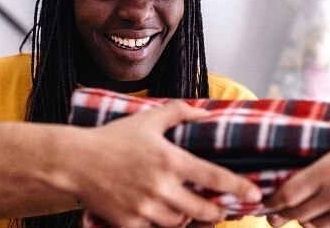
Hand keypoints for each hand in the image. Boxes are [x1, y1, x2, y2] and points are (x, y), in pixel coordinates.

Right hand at [61, 101, 261, 226]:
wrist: (75, 162)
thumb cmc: (111, 138)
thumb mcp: (147, 119)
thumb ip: (179, 112)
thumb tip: (206, 113)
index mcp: (171, 160)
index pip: (216, 178)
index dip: (240, 189)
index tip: (254, 195)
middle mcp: (162, 187)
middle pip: (206, 211)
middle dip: (217, 213)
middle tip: (219, 210)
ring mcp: (146, 208)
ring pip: (181, 223)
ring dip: (187, 218)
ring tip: (186, 209)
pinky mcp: (130, 223)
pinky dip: (161, 225)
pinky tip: (159, 215)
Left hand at [264, 111, 329, 227]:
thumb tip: (329, 122)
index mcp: (329, 171)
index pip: (287, 193)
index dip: (272, 200)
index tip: (265, 199)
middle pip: (296, 214)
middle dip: (282, 214)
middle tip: (274, 213)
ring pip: (314, 225)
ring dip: (306, 220)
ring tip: (303, 213)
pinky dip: (329, 225)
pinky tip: (329, 217)